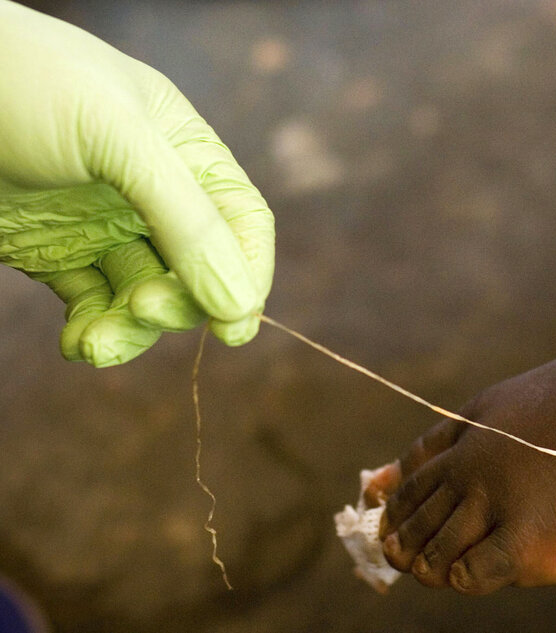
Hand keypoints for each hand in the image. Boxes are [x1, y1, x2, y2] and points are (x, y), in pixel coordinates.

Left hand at [0, 1, 273, 365]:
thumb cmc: (25, 83)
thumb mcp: (119, 139)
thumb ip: (185, 218)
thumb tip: (239, 304)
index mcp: (185, 151)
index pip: (241, 221)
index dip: (248, 273)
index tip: (235, 323)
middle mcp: (153, 193)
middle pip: (198, 268)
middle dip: (179, 301)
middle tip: (144, 309)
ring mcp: (105, 226)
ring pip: (145, 295)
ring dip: (132, 330)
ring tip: (97, 344)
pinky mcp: (58, 254)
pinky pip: (93, 304)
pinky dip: (93, 330)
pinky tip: (79, 344)